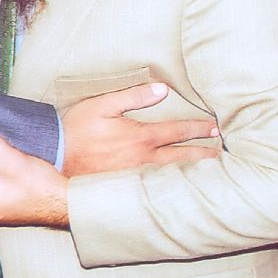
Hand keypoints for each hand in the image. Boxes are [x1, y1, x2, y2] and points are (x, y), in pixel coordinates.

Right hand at [60, 82, 219, 175]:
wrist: (56, 159)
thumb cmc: (76, 129)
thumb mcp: (102, 104)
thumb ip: (133, 96)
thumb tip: (162, 90)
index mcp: (141, 137)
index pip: (177, 131)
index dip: (198, 128)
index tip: (214, 127)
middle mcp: (144, 159)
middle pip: (183, 158)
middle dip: (204, 154)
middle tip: (222, 154)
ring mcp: (137, 177)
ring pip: (173, 175)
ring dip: (194, 172)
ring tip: (211, 173)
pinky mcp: (128, 188)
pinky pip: (158, 188)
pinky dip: (175, 186)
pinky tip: (181, 187)